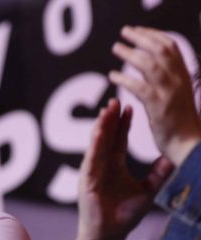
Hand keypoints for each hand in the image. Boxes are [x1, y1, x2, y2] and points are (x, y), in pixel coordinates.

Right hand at [76, 99, 172, 239]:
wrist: (109, 234)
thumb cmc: (124, 216)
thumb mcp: (149, 191)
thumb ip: (159, 174)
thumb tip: (173, 158)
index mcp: (114, 166)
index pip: (118, 140)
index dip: (123, 123)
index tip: (128, 106)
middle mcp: (101, 166)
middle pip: (106, 137)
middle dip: (111, 118)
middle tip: (115, 99)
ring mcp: (92, 172)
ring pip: (97, 144)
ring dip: (101, 126)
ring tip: (106, 109)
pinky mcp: (87, 180)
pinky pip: (91, 158)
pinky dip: (95, 144)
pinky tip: (99, 131)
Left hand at [110, 25, 200, 165]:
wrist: (190, 145)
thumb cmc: (181, 124)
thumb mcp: (178, 96)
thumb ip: (168, 81)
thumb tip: (153, 69)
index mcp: (184, 76)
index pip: (171, 47)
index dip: (154, 35)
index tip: (138, 30)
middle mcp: (178, 80)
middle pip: (160, 50)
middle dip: (142, 37)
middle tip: (124, 32)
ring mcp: (169, 92)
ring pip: (150, 65)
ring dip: (131, 53)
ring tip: (116, 48)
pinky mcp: (158, 107)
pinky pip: (139, 87)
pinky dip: (125, 79)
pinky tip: (112, 75)